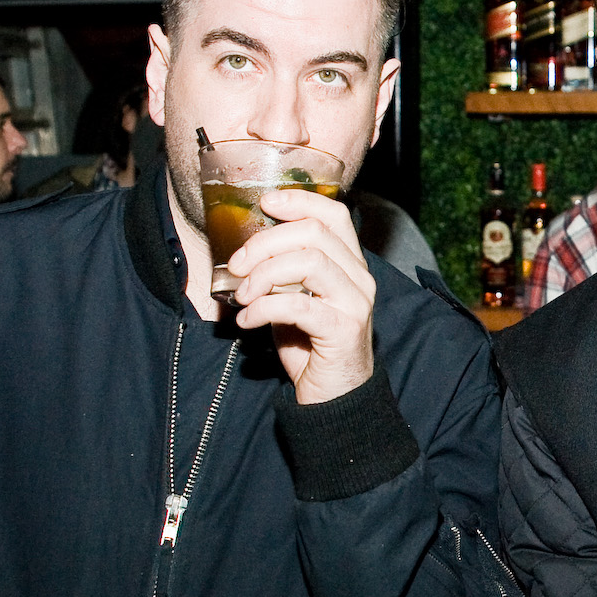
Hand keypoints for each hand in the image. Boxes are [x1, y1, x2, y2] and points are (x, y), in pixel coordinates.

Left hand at [226, 188, 376, 404]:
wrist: (334, 396)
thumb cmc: (310, 345)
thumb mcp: (294, 297)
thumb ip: (281, 271)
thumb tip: (243, 251)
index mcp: (350, 263)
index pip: (333, 214)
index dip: (299, 200)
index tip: (264, 204)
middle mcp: (359, 277)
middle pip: (313, 232)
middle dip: (265, 243)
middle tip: (236, 266)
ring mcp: (355, 302)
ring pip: (309, 261)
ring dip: (264, 275)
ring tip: (243, 297)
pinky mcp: (344, 329)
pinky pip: (298, 305)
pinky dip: (264, 308)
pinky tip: (247, 321)